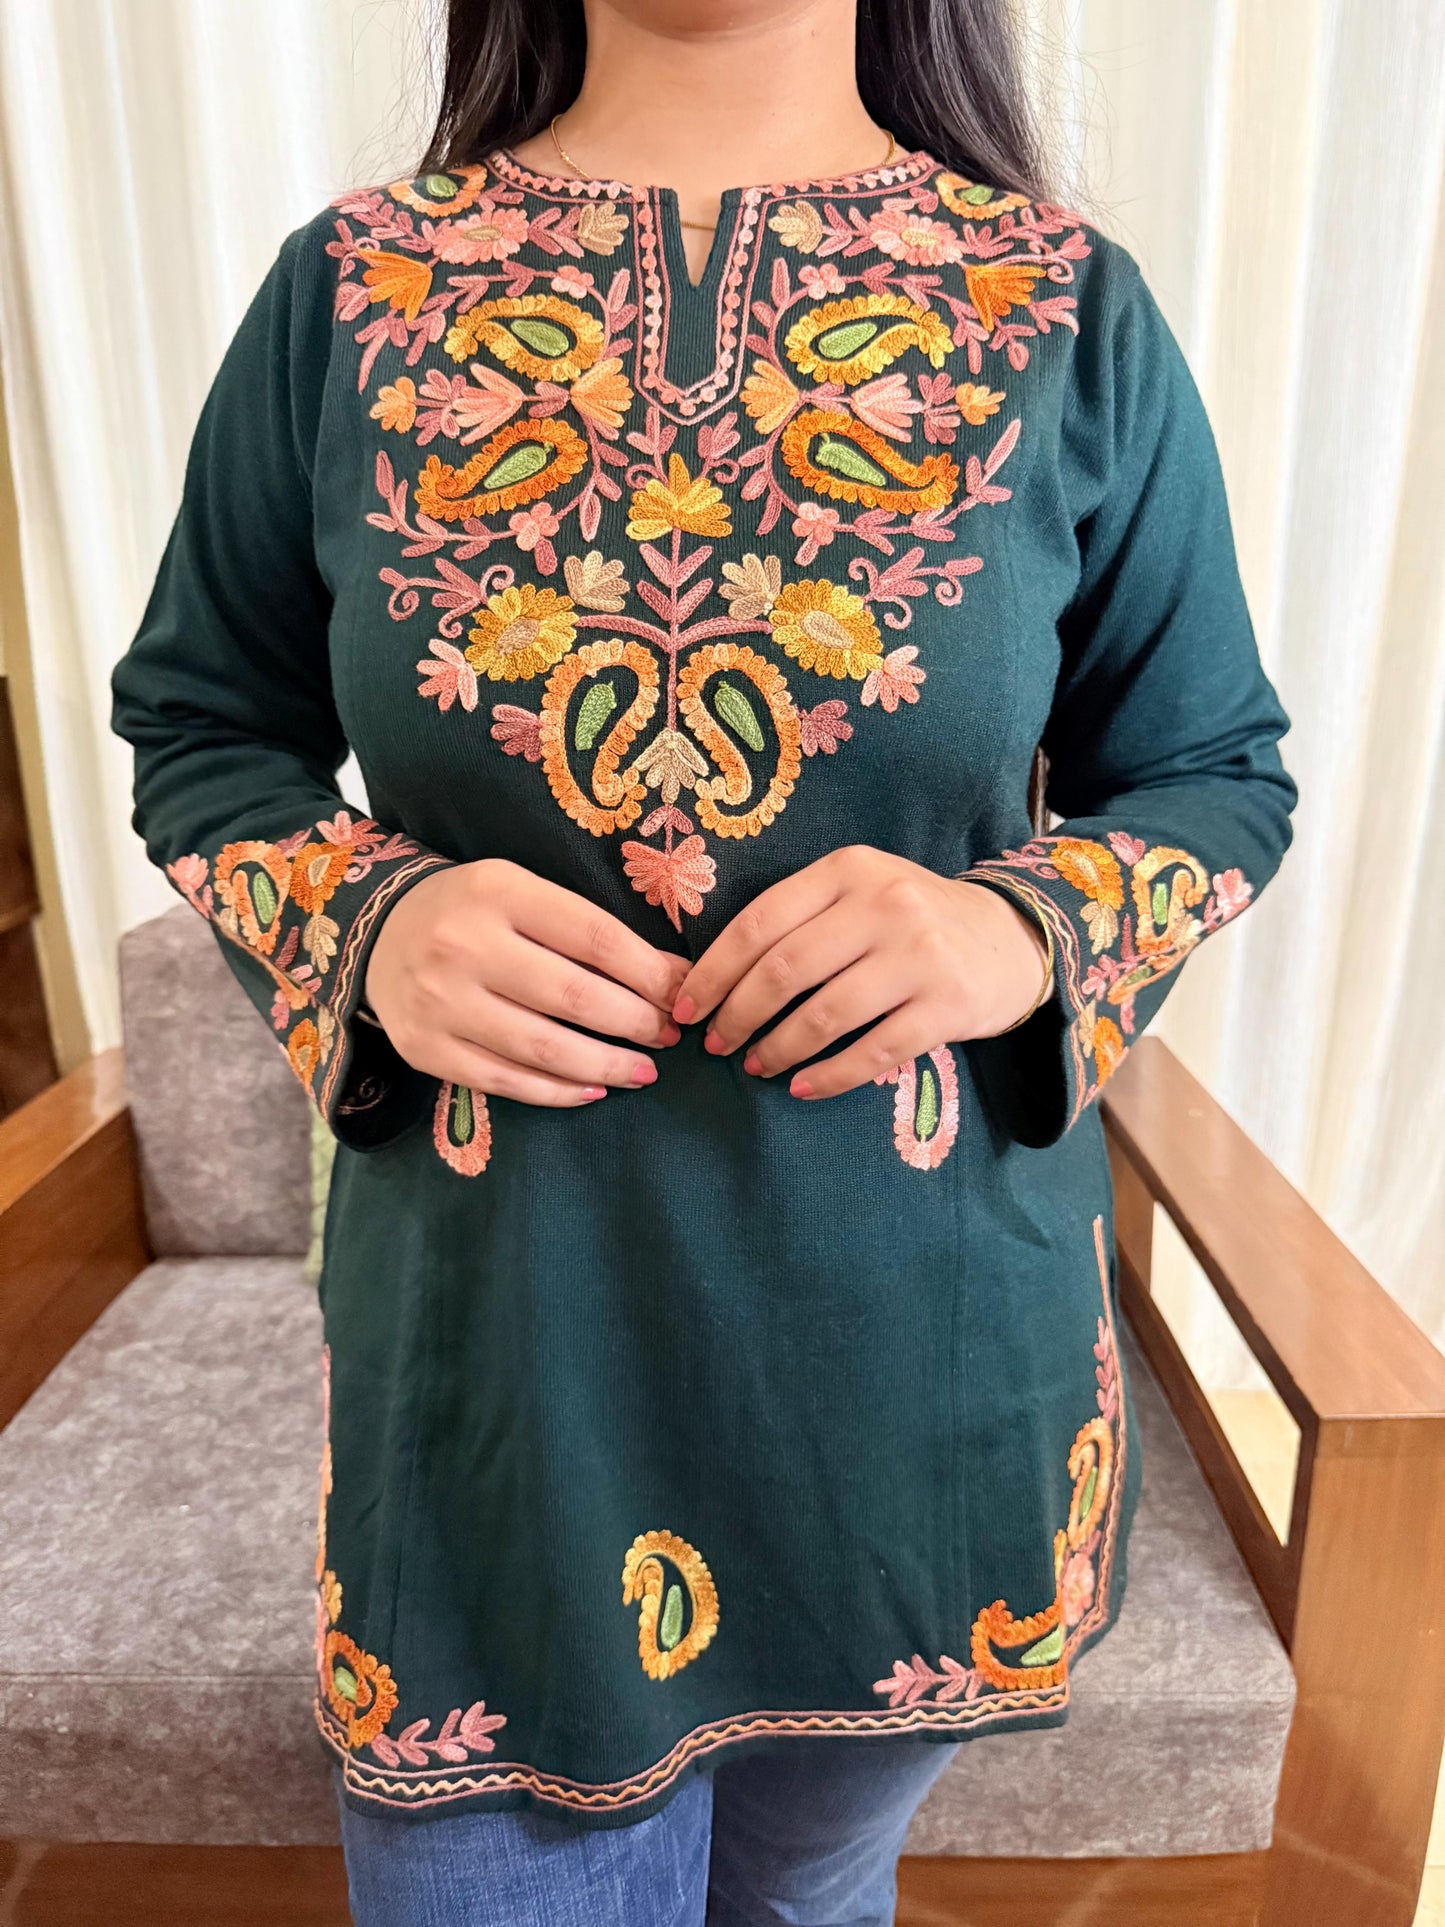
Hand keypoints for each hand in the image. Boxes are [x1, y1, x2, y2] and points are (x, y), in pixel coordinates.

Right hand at [365, 859, 688, 1106]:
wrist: (379, 932)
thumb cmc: (473, 911)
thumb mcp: (524, 894)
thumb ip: (588, 930)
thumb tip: (672, 976)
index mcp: (499, 893)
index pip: (595, 938)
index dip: (649, 973)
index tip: (682, 994)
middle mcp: (464, 946)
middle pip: (574, 997)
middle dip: (636, 1023)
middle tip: (669, 1035)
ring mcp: (440, 1003)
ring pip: (544, 1048)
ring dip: (606, 1065)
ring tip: (643, 1071)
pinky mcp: (425, 1049)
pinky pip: (506, 1081)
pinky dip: (558, 1092)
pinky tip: (593, 1089)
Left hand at [671, 845, 1051, 1099]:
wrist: (1010, 939)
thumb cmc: (910, 920)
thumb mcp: (859, 891)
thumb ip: (798, 917)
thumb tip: (715, 977)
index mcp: (848, 869)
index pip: (759, 922)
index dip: (713, 972)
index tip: (686, 1008)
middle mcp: (885, 904)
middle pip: (784, 970)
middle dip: (737, 1015)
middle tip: (716, 1045)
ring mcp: (920, 955)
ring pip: (825, 1014)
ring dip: (778, 1048)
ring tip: (755, 1065)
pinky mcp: (948, 1006)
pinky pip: (873, 1053)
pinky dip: (828, 1076)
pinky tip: (802, 1087)